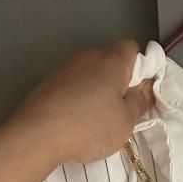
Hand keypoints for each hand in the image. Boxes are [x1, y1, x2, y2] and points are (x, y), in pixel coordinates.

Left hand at [9, 38, 154, 168]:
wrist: (39, 134)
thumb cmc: (90, 126)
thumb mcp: (126, 121)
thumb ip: (139, 101)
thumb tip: (144, 88)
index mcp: (111, 60)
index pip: (131, 47)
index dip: (139, 67)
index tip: (139, 91)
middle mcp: (88, 56)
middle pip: (109, 61)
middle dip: (117, 81)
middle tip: (120, 111)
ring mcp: (65, 67)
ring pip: (90, 73)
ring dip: (96, 90)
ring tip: (95, 120)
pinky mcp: (49, 81)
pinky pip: (72, 85)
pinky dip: (78, 98)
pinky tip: (75, 121)